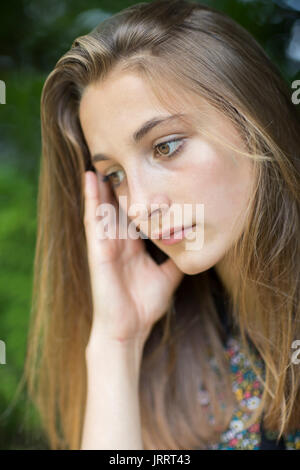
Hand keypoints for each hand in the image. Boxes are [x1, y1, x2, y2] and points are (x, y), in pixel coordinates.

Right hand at [83, 171, 183, 345]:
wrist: (129, 329)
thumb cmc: (144, 305)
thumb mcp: (167, 277)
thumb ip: (176, 261)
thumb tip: (193, 249)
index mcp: (131, 247)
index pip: (132, 214)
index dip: (134, 194)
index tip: (141, 172)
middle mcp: (117, 242)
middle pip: (115, 206)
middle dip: (115, 184)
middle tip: (118, 158)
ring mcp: (105, 245)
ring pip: (102, 208)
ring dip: (100, 185)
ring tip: (100, 160)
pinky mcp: (98, 251)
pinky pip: (93, 221)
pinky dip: (90, 200)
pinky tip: (89, 181)